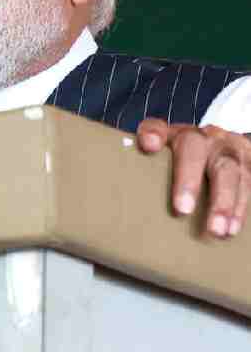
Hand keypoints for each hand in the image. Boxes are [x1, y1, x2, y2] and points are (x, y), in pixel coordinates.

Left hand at [137, 118, 250, 237]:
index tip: (149, 145)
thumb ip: (147, 170)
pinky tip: (234, 228)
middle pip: (195, 150)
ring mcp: (231, 150)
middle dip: (189, 180)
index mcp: (175, 135)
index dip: (152, 134)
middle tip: (182, 210)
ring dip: (224, 202)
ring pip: (230, 170)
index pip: (157, 128)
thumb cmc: (185, 164)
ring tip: (217, 230)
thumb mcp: (168, 160)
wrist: (226, 149)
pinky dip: (242, 208)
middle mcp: (204, 138)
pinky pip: (250, 184)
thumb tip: (119, 203)